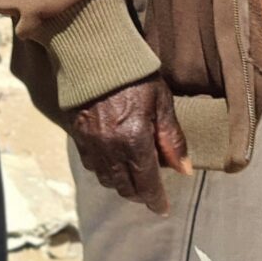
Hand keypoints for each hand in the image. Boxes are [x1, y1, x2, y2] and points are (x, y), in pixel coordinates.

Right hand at [70, 76, 190, 214]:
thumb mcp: (162, 101)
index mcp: (135, 140)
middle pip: (125, 187)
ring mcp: (91, 142)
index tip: (162, 209)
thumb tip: (184, 171)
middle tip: (149, 192)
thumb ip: (172, 139)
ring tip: (132, 177)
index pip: (147, 184)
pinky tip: (112, 162)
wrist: (94, 52)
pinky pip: (90, 164)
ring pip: (106, 180)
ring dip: (121, 184)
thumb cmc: (134, 74)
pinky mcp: (77, 134)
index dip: (156, 200)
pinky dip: (103, 170)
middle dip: (139, 194)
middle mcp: (111, 148)